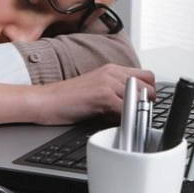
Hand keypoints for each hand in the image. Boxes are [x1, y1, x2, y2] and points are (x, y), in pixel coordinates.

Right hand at [35, 64, 155, 124]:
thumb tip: (135, 106)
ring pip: (140, 97)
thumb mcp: (97, 89)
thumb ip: (116, 92)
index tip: (143, 105)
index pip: (147, 76)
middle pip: (149, 86)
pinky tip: (115, 122)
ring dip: (136, 111)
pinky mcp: (103, 95)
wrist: (44, 100)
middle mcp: (113, 72)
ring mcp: (109, 82)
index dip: (149, 92)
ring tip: (124, 119)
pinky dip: (125, 119)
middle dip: (146, 103)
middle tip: (135, 114)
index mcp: (113, 69)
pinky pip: (126, 109)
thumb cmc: (68, 99)